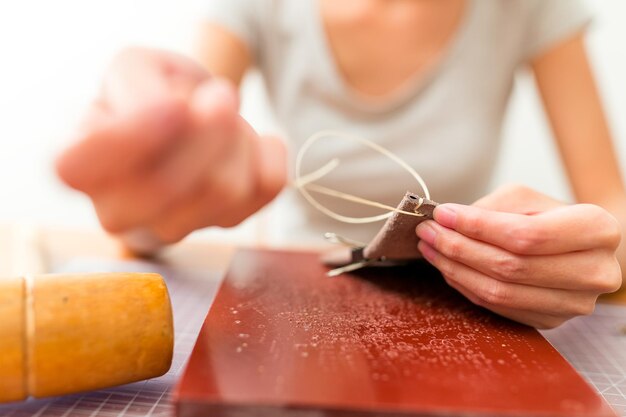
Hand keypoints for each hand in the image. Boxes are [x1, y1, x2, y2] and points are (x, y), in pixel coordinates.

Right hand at [57, 48, 285, 253]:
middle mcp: (118, 211)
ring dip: (239, 134)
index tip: (173, 102)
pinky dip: (269, 150)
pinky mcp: (226, 223)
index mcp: (79, 167)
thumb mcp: (133, 69)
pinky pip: (266, 187)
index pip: (80, 168)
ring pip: (223, 189)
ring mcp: (173, 226)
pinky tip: (250, 141)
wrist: (186, 117)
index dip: (134, 135)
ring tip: (226, 117)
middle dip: (208, 128)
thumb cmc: (151, 93)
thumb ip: (140, 88)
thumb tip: (177, 115)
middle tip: (221, 94)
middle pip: (166, 186)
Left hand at [416, 185, 621, 327]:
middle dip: (459, 247)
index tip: (442, 214)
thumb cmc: (549, 215)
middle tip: (427, 231)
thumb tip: (448, 220)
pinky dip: (465, 286)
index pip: (528, 235)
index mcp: (598, 231)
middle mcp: (595, 273)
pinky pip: (497, 307)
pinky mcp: (551, 321)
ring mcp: (574, 304)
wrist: (579, 246)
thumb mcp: (526, 198)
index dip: (479, 227)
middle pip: (511, 267)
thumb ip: (492, 208)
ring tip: (430, 248)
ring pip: (500, 292)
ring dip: (455, 269)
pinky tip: (447, 267)